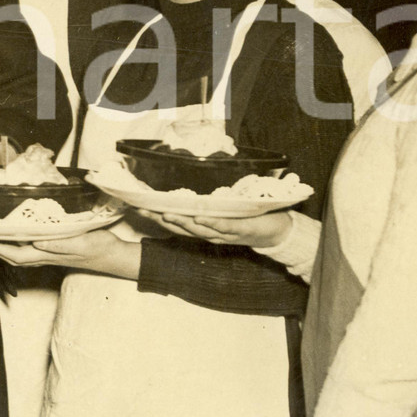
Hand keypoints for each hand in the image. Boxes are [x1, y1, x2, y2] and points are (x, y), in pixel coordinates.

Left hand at [0, 230, 139, 278]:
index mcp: (49, 255)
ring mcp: (51, 256)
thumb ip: (59, 244)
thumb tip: (35, 241)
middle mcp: (47, 257)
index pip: (17, 254)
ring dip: (6, 247)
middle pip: (14, 257)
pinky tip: (20, 236)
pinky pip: (31, 252)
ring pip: (22, 255)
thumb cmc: (99, 248)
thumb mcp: (81, 243)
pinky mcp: (57, 252)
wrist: (114, 257)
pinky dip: (20, 245)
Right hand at [136, 209, 292, 248]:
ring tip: (164, 213)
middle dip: (160, 219)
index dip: (156, 216)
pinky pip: (221, 227)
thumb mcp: (225, 209)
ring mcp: (223, 234)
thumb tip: (192, 183)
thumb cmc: (250, 217)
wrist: (277, 232)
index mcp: (204, 228)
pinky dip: (208, 222)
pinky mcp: (239, 230)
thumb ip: (208, 201)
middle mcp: (209, 234)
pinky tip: (197, 216)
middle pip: (180, 228)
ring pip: (197, 229)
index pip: (176, 223)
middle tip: (142, 209)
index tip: (138, 206)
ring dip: (180, 222)